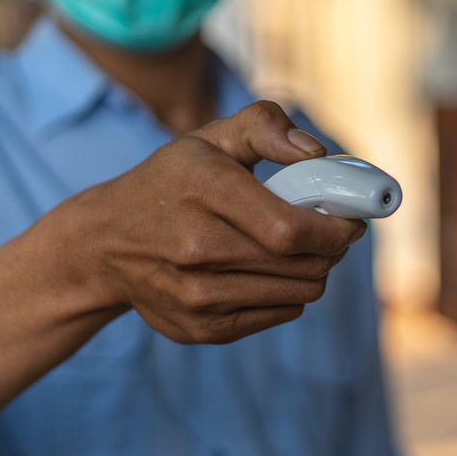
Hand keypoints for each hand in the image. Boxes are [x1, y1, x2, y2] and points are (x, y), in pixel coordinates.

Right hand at [65, 101, 366, 344]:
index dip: (337, 229)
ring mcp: (197, 296)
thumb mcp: (210, 138)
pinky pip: (280, 314)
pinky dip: (287, 292)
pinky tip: (265, 270)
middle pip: (305, 266)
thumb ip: (266, 127)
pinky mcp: (202, 328)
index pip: (294, 230)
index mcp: (204, 191)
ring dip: (313, 270)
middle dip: (332, 248)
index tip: (352, 218)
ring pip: (300, 293)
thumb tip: (316, 152)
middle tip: (329, 230)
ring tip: (294, 248)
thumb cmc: (170, 182)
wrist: (105, 244)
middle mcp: (197, 249)